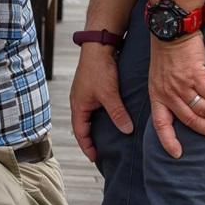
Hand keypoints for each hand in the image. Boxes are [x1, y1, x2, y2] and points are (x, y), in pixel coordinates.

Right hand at [69, 45, 133, 163]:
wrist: (98, 47)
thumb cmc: (99, 69)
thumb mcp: (109, 94)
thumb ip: (117, 113)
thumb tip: (126, 131)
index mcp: (78, 106)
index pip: (80, 133)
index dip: (87, 147)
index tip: (95, 158)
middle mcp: (78, 102)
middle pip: (82, 127)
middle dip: (89, 140)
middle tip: (100, 152)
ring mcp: (84, 95)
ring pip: (88, 117)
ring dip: (94, 128)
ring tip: (104, 139)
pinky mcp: (91, 89)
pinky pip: (92, 109)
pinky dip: (98, 118)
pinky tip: (109, 119)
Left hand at [147, 32, 204, 158]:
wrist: (170, 31)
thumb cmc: (166, 53)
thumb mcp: (159, 77)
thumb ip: (169, 93)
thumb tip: (184, 107)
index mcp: (157, 95)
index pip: (160, 124)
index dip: (168, 140)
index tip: (176, 154)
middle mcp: (168, 93)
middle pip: (189, 119)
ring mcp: (181, 85)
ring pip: (203, 108)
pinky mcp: (194, 75)